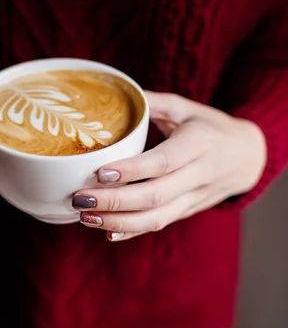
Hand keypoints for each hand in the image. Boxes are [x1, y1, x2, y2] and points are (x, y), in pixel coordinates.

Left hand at [72, 92, 266, 240]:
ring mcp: (193, 198)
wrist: (248, 157)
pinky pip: (160, 224)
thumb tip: (116, 95)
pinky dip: (132, 232)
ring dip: (119, 222)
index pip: (162, 162)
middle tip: (81, 198)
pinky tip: (108, 232)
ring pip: (156, 218)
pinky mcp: (187, 211)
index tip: (99, 172)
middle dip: (114, 202)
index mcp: (198, 145)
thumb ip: (153, 103)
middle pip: (155, 196)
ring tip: (85, 217)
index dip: (131, 171)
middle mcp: (197, 175)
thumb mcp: (187, 108)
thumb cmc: (211, 127)